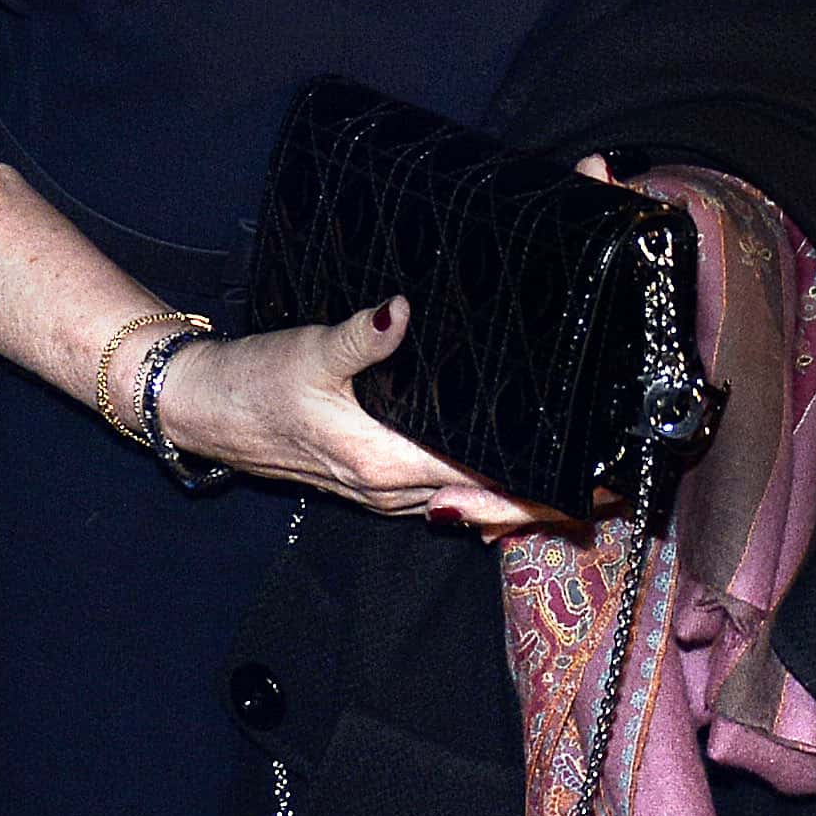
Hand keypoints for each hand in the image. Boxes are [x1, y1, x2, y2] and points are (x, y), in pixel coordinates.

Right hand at [149, 299, 559, 533]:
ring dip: (519, 493)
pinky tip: (514, 465)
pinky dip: (485, 487)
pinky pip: (447, 495)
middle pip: (489, 503)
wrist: (205, 409)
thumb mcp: (311, 352)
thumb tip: (401, 312)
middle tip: (609, 481)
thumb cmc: (255, 384)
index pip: (484, 483)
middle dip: (548, 496)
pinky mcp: (377, 481)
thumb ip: (364, 337)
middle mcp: (392, 490)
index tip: (591, 480)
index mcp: (386, 464)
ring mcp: (385, 491)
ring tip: (578, 474)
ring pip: (471, 503)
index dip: (542, 484)